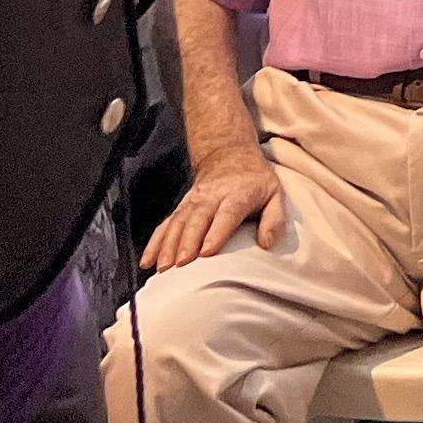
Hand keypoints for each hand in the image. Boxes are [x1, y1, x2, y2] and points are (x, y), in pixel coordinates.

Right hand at [139, 144, 287, 272]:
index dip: (215, 233)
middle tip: (180, 265)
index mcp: (237, 194)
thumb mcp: (275, 193)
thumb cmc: (255, 181)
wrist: (229, 154)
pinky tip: (147, 261)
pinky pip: (166, 224)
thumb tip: (267, 243)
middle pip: (197, 219)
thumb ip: (274, 219)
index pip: (226, 214)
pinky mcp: (182, 206)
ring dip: (168, 245)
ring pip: (178, 222)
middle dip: (187, 242)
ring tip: (163, 268)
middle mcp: (211, 196)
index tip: (206, 253)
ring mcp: (193, 201)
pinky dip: (155, 242)